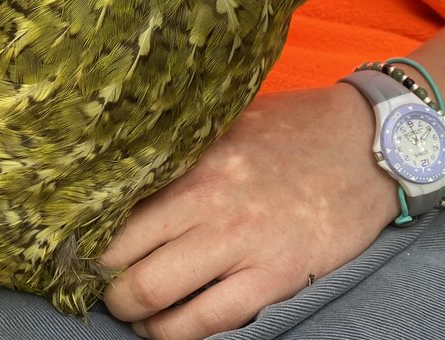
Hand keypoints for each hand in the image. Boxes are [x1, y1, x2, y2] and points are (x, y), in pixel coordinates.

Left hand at [102, 85, 397, 339]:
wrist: (366, 142)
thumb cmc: (292, 129)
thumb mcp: (225, 126)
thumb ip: (182, 155)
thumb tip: (130, 180)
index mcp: (190, 164)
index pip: (117, 210)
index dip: (90, 239)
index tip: (78, 250)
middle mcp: (206, 203)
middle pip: (126, 259)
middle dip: (103, 284)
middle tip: (100, 288)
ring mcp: (240, 243)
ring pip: (157, 294)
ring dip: (134, 313)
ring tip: (132, 313)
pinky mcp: (276, 276)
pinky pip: (210, 319)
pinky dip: (177, 333)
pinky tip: (166, 330)